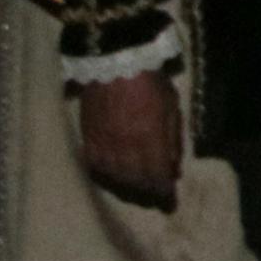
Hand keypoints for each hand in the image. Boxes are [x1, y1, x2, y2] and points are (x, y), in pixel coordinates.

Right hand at [75, 71, 183, 212]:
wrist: (113, 61)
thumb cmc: (149, 81)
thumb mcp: (171, 107)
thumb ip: (172, 140)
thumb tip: (173, 169)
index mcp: (149, 138)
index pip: (156, 176)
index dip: (163, 192)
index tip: (169, 200)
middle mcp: (125, 147)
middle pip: (135, 180)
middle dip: (146, 191)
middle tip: (153, 194)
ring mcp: (104, 143)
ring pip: (114, 176)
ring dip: (127, 185)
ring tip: (135, 186)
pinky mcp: (88, 137)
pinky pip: (95, 165)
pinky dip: (105, 174)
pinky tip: (112, 174)